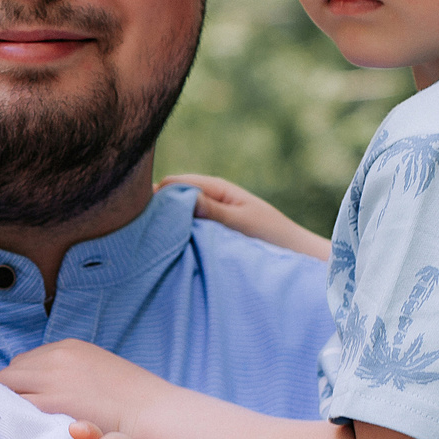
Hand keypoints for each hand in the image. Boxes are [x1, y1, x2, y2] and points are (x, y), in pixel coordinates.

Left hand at [0, 338, 174, 437]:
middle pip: (10, 374)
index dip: (18, 387)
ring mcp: (50, 379)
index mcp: (68, 349)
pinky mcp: (49, 403)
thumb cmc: (136, 406)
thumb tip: (57, 394)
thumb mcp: (101, 377)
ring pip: (5, 389)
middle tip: (1, 422)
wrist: (155, 416)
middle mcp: (55, 358)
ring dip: (0, 408)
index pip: (25, 364)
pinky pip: (10, 408)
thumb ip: (75, 380)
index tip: (16, 406)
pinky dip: (3, 421)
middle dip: (4, 396)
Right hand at [161, 173, 332, 261]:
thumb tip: (175, 198)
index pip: (172, 184)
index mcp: (215, 187)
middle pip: (168, 198)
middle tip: (142, 233)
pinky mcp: (209, 232)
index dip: (155, 197)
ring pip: (173, 215)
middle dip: (155, 210)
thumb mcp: (240, 222)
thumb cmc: (273, 236)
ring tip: (153, 244)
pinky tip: (168, 250)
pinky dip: (175, 237)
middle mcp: (208, 197)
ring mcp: (207, 215)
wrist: (296, 254)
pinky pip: (184, 230)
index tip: (145, 218)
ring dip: (165, 226)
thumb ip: (211, 209)